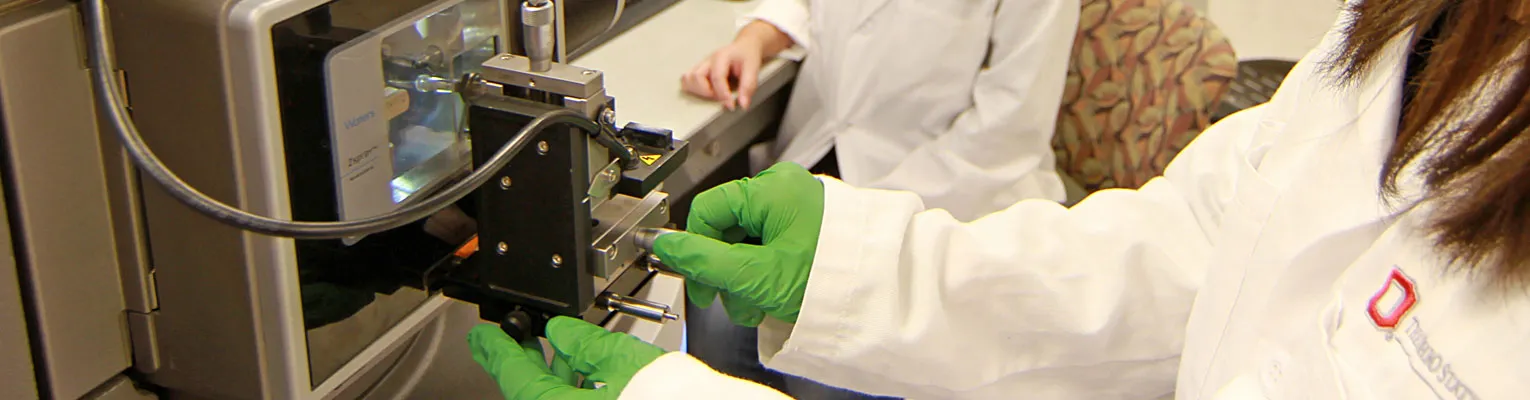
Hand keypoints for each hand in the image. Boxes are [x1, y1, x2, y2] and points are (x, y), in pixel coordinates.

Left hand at [470, 316, 667, 399]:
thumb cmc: (667, 398)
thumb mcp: (622, 358)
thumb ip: (583, 342)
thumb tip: (561, 329)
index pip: (515, 378)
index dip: (496, 352)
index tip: (482, 340)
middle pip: (532, 390)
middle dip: (525, 358)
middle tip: (514, 336)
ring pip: (555, 397)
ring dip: (554, 371)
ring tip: (557, 345)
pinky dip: (574, 386)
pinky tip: (583, 367)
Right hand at [652, 162, 824, 325]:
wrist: (884, 289)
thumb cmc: (829, 275)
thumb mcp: (755, 273)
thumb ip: (703, 260)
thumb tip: (665, 246)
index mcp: (768, 190)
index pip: (706, 210)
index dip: (694, 248)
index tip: (696, 280)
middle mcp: (783, 189)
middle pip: (728, 228)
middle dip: (724, 271)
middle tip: (728, 301)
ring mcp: (799, 206)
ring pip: (749, 241)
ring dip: (744, 277)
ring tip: (756, 306)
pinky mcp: (810, 224)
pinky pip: (772, 244)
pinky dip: (765, 271)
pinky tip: (772, 295)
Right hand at [681, 21, 792, 109]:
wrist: (744, 47)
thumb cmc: (747, 56)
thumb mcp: (753, 69)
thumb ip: (748, 87)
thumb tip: (742, 105)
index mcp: (721, 56)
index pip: (717, 77)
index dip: (723, 95)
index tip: (731, 106)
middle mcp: (708, 60)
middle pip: (697, 77)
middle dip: (708, 92)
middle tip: (722, 97)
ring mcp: (701, 65)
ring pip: (688, 79)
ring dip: (698, 91)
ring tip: (713, 94)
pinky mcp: (698, 70)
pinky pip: (686, 80)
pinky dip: (692, 89)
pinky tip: (705, 92)